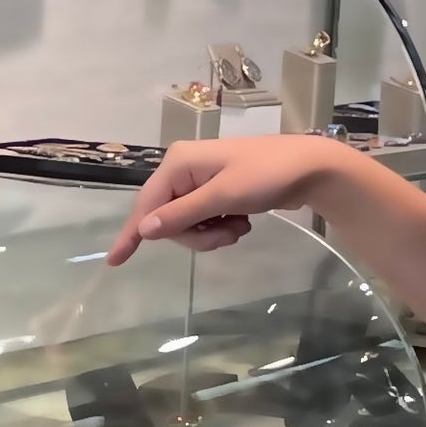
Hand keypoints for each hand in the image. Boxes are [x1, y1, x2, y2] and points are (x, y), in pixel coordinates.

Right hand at [102, 136, 356, 265]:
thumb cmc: (267, 175)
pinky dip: (221, 227)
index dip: (132, 234)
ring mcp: (200, 181)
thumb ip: (182, 215)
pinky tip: (242, 221)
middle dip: (195, 234)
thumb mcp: (223, 197)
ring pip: (187, 224)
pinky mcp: (216, 191)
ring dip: (212, 234)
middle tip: (226, 234)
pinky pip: (204, 220)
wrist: (311, 168)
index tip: (115, 262)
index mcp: (178, 164)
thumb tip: (144, 230)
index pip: (147, 206)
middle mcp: (183, 170)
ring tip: (240, 227)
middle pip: (167, 219)